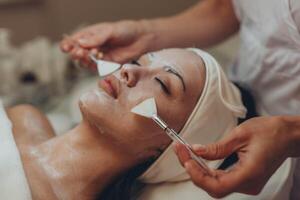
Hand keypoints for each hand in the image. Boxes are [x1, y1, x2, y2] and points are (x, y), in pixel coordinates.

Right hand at [60, 20, 155, 67]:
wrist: (139, 40)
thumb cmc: (123, 31)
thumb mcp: (109, 31)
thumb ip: (96, 38)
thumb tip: (80, 43)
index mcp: (88, 35)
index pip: (72, 41)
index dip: (67, 45)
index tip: (66, 48)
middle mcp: (91, 47)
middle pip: (76, 54)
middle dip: (77, 54)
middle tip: (81, 52)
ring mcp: (97, 56)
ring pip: (85, 63)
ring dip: (86, 60)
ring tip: (93, 54)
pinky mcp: (105, 65)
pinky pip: (96, 68)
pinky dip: (96, 65)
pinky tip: (101, 58)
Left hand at [174, 116, 299, 197]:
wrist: (288, 135)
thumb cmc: (270, 132)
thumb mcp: (241, 134)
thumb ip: (217, 147)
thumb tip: (196, 151)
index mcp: (250, 174)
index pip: (217, 186)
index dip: (198, 175)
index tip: (186, 159)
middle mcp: (249, 184)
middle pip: (214, 187)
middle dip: (193, 170)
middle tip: (181, 151)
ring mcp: (247, 184)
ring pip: (216, 185)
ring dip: (198, 171)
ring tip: (185, 153)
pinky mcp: (244, 179)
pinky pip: (221, 180)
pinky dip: (207, 171)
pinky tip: (198, 160)